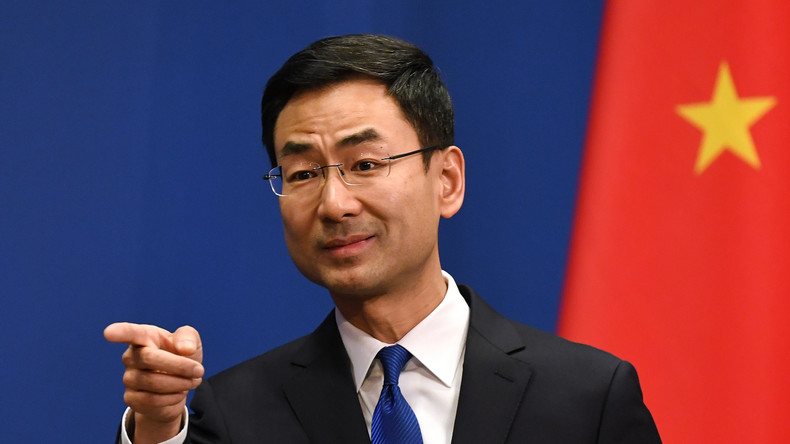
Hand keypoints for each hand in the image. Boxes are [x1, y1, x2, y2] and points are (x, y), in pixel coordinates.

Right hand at [104, 322, 203, 442]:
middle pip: (150, 359)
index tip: (109, 333)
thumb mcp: (190, 342)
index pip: (130, 333)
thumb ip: (188, 338)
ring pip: (153, 381)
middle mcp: (131, 356)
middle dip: (179, 365)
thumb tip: (184, 349)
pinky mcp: (131, 398)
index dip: (119, 332)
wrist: (180, 386)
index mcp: (144, 337)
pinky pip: (152, 400)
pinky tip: (179, 393)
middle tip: (199, 370)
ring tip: (193, 381)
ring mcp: (128, 378)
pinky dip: (173, 397)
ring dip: (180, 383)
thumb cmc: (182, 357)